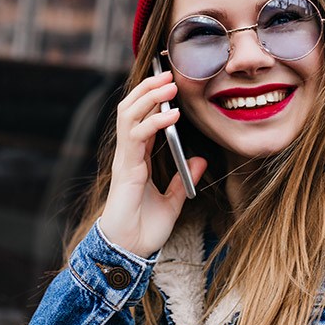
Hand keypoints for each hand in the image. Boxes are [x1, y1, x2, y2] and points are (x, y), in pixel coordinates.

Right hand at [99, 70, 206, 257]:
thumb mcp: (172, 202)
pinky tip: (171, 114)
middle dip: (148, 88)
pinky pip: (136, 136)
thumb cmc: (144, 229)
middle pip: (131, 109)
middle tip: (169, 73)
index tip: (170, 83)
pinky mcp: (126, 169)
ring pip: (129, 115)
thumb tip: (199, 160)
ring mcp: (125, 160)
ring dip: (148, 96)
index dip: (153, 99)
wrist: (129, 251)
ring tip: (168, 83)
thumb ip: (183, 180)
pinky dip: (153, 121)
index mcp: (137, 159)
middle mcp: (129, 155)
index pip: (141, 119)